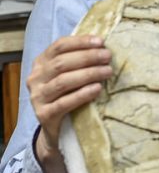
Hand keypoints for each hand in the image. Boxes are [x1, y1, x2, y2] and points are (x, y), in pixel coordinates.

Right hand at [27, 35, 111, 172]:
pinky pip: (63, 103)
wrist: (56, 131)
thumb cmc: (67, 95)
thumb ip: (79, 60)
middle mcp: (35, 78)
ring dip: (88, 74)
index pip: (59, 46)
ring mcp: (37, 97)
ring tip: (108, 72)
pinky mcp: (43, 115)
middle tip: (108, 56)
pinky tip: (97, 89)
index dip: (80, 42)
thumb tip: (104, 45)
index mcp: (41, 63)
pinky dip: (82, 94)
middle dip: (88, 57)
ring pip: (63, 81)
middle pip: (62, 63)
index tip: (101, 41)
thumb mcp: (69, 75)